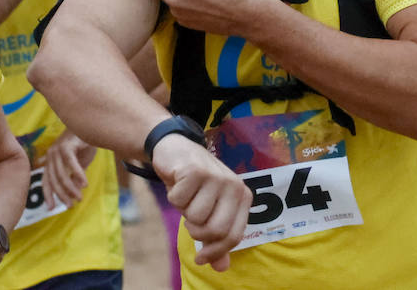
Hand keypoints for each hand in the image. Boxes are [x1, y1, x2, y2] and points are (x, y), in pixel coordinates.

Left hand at [43, 130, 96, 209]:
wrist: (93, 124)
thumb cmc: (86, 143)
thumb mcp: (79, 163)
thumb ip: (75, 176)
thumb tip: (76, 190)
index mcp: (51, 160)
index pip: (47, 181)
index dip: (48, 195)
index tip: (51, 209)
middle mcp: (51, 155)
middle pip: (54, 180)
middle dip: (63, 195)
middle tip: (71, 205)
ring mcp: (57, 149)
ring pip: (61, 174)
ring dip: (70, 188)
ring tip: (79, 197)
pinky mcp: (67, 145)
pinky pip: (70, 164)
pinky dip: (78, 174)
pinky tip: (85, 184)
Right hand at [151, 133, 251, 271]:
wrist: (177, 149)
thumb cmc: (196, 185)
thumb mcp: (209, 210)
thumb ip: (217, 237)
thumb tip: (221, 268)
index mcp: (242, 197)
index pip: (233, 236)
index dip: (216, 252)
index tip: (201, 258)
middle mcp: (234, 185)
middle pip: (214, 230)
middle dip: (196, 232)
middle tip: (190, 218)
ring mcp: (215, 176)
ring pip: (194, 217)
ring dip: (183, 211)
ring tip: (186, 195)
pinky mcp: (194, 170)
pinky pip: (178, 201)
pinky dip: (173, 196)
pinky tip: (178, 183)